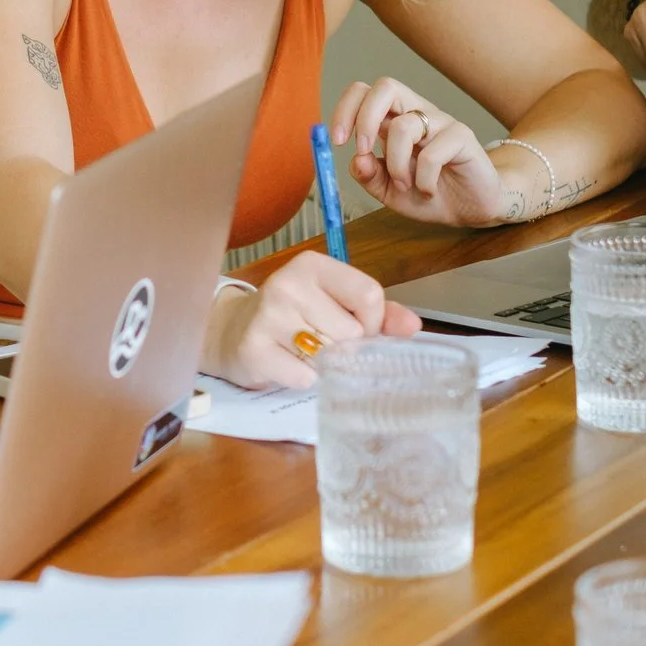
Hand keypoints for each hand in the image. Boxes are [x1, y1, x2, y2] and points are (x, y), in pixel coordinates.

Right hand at [205, 249, 420, 390]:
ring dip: (324, 364)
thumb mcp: (334, 303)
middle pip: (351, 332)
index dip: (373, 323)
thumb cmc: (293, 316)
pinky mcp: (254, 349)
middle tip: (322, 342)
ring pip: (329, 355)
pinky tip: (288, 365)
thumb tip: (413, 326)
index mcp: (312, 265)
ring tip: (303, 352)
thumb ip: (378, 312)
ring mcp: (268, 316)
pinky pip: (304, 377)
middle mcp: (288, 284)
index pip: (368, 295)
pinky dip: (303, 380)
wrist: (233, 332)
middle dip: (346, 347)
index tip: (357, 329)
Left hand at [331, 77, 522, 226]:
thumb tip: (356, 160)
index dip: (345, 110)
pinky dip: (423, 179)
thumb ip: (369, 176)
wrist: (470, 208)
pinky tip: (429, 190)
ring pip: (405, 126)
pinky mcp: (462, 136)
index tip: (338, 141)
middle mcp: (416, 114)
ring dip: (396, 164)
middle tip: (361, 150)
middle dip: (365, 117)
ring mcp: (440, 122)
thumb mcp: (388, 191)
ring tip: (405, 186)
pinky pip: (433, 153)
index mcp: (393, 120)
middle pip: (385, 86)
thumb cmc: (428, 193)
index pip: (364, 93)